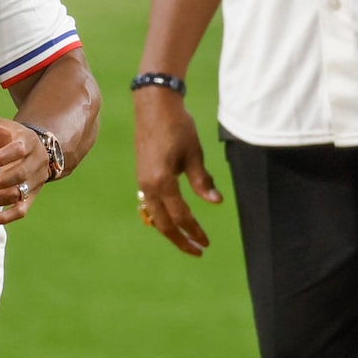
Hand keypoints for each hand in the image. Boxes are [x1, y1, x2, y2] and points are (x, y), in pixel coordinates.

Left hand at [0, 94, 48, 223]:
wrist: (35, 150)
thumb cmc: (8, 136)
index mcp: (26, 142)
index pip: (18, 151)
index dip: (2, 157)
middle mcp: (33, 163)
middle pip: (19, 176)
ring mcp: (33, 182)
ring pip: (16, 195)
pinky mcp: (30, 197)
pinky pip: (21, 210)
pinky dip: (5, 217)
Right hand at [133, 83, 222, 255]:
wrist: (153, 107)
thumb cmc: (177, 127)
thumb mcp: (194, 154)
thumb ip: (202, 181)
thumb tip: (216, 203)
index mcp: (162, 182)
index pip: (180, 216)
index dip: (194, 231)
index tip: (206, 243)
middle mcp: (148, 186)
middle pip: (163, 224)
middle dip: (180, 239)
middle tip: (197, 250)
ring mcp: (142, 182)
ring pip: (154, 216)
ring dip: (170, 230)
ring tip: (185, 239)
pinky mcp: (142, 176)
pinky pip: (151, 205)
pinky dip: (162, 217)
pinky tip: (173, 218)